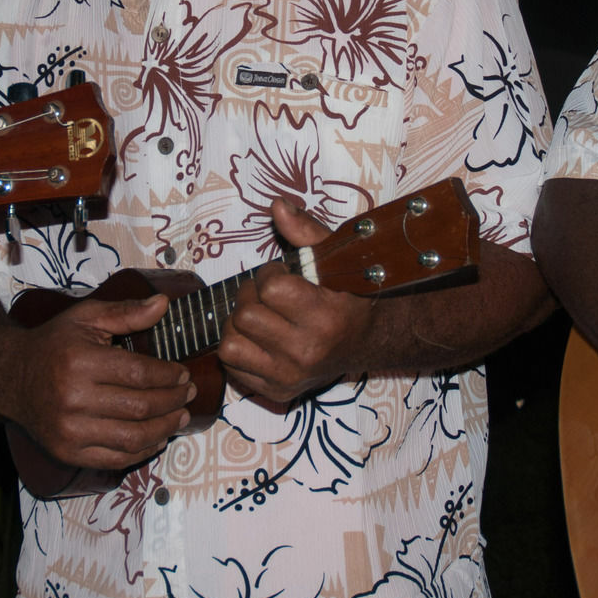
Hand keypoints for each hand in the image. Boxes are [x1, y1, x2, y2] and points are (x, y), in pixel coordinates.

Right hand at [0, 293, 190, 470]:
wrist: (9, 377)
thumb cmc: (52, 345)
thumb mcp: (85, 318)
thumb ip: (125, 312)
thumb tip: (163, 304)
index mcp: (80, 361)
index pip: (140, 374)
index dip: (169, 376)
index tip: (183, 374)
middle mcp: (73, 398)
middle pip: (140, 407)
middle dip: (173, 401)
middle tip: (188, 394)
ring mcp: (69, 430)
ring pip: (132, 437)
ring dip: (165, 428)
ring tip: (180, 417)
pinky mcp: (66, 452)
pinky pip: (115, 459)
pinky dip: (143, 451)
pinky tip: (157, 438)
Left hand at [219, 198, 373, 404]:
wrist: (367, 343)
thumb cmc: (348, 297)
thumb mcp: (334, 260)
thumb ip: (305, 232)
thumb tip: (277, 206)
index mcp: (325, 317)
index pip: (271, 289)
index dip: (269, 275)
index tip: (281, 276)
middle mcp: (306, 352)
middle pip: (246, 315)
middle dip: (251, 297)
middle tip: (268, 295)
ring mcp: (289, 376)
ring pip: (230, 342)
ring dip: (238, 323)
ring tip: (260, 316)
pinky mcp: (276, 391)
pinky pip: (231, 366)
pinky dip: (238, 348)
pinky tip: (258, 339)